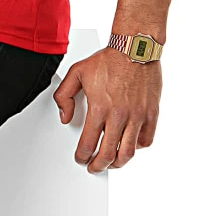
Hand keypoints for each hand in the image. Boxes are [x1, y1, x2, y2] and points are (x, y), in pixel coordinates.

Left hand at [52, 48, 160, 171]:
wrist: (135, 48)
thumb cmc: (109, 60)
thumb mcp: (76, 73)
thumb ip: (64, 97)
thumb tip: (65, 118)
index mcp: (99, 108)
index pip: (88, 144)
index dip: (82, 156)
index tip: (81, 158)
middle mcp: (119, 115)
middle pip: (108, 154)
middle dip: (98, 166)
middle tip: (94, 167)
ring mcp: (137, 116)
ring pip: (128, 152)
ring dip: (118, 163)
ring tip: (112, 163)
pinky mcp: (151, 113)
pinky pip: (146, 140)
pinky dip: (137, 147)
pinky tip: (130, 145)